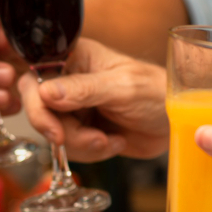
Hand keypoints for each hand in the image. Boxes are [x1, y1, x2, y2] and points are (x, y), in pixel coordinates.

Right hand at [18, 38, 168, 161]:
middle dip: (68, 133)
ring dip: (84, 145)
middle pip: (41, 112)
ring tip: (111, 140)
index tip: (55, 131)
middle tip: (95, 139)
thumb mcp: (123, 88)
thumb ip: (84, 89)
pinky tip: (114, 142)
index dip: (37, 106)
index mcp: (73, 58)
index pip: (35, 80)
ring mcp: (73, 107)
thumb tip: (46, 93)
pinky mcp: (81, 129)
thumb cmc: (157, 92)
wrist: (175, 122)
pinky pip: (70, 148)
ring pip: (54, 135)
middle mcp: (67, 81)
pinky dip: (92, 152)